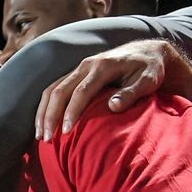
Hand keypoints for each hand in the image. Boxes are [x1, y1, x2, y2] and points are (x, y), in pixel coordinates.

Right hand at [35, 39, 184, 139]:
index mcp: (103, 66)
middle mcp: (86, 65)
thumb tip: (113, 107)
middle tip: (47, 139)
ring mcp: (79, 68)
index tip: (66, 132)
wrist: (148, 52)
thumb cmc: (150, 69)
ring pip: (52, 90)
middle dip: (50, 116)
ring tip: (41, 135)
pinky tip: (43, 123)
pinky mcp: (76, 74)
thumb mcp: (149, 81)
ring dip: (43, 113)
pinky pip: (54, 89)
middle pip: (59, 91)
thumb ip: (131, 93)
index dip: (72, 112)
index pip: (81, 91)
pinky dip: (46, 106)